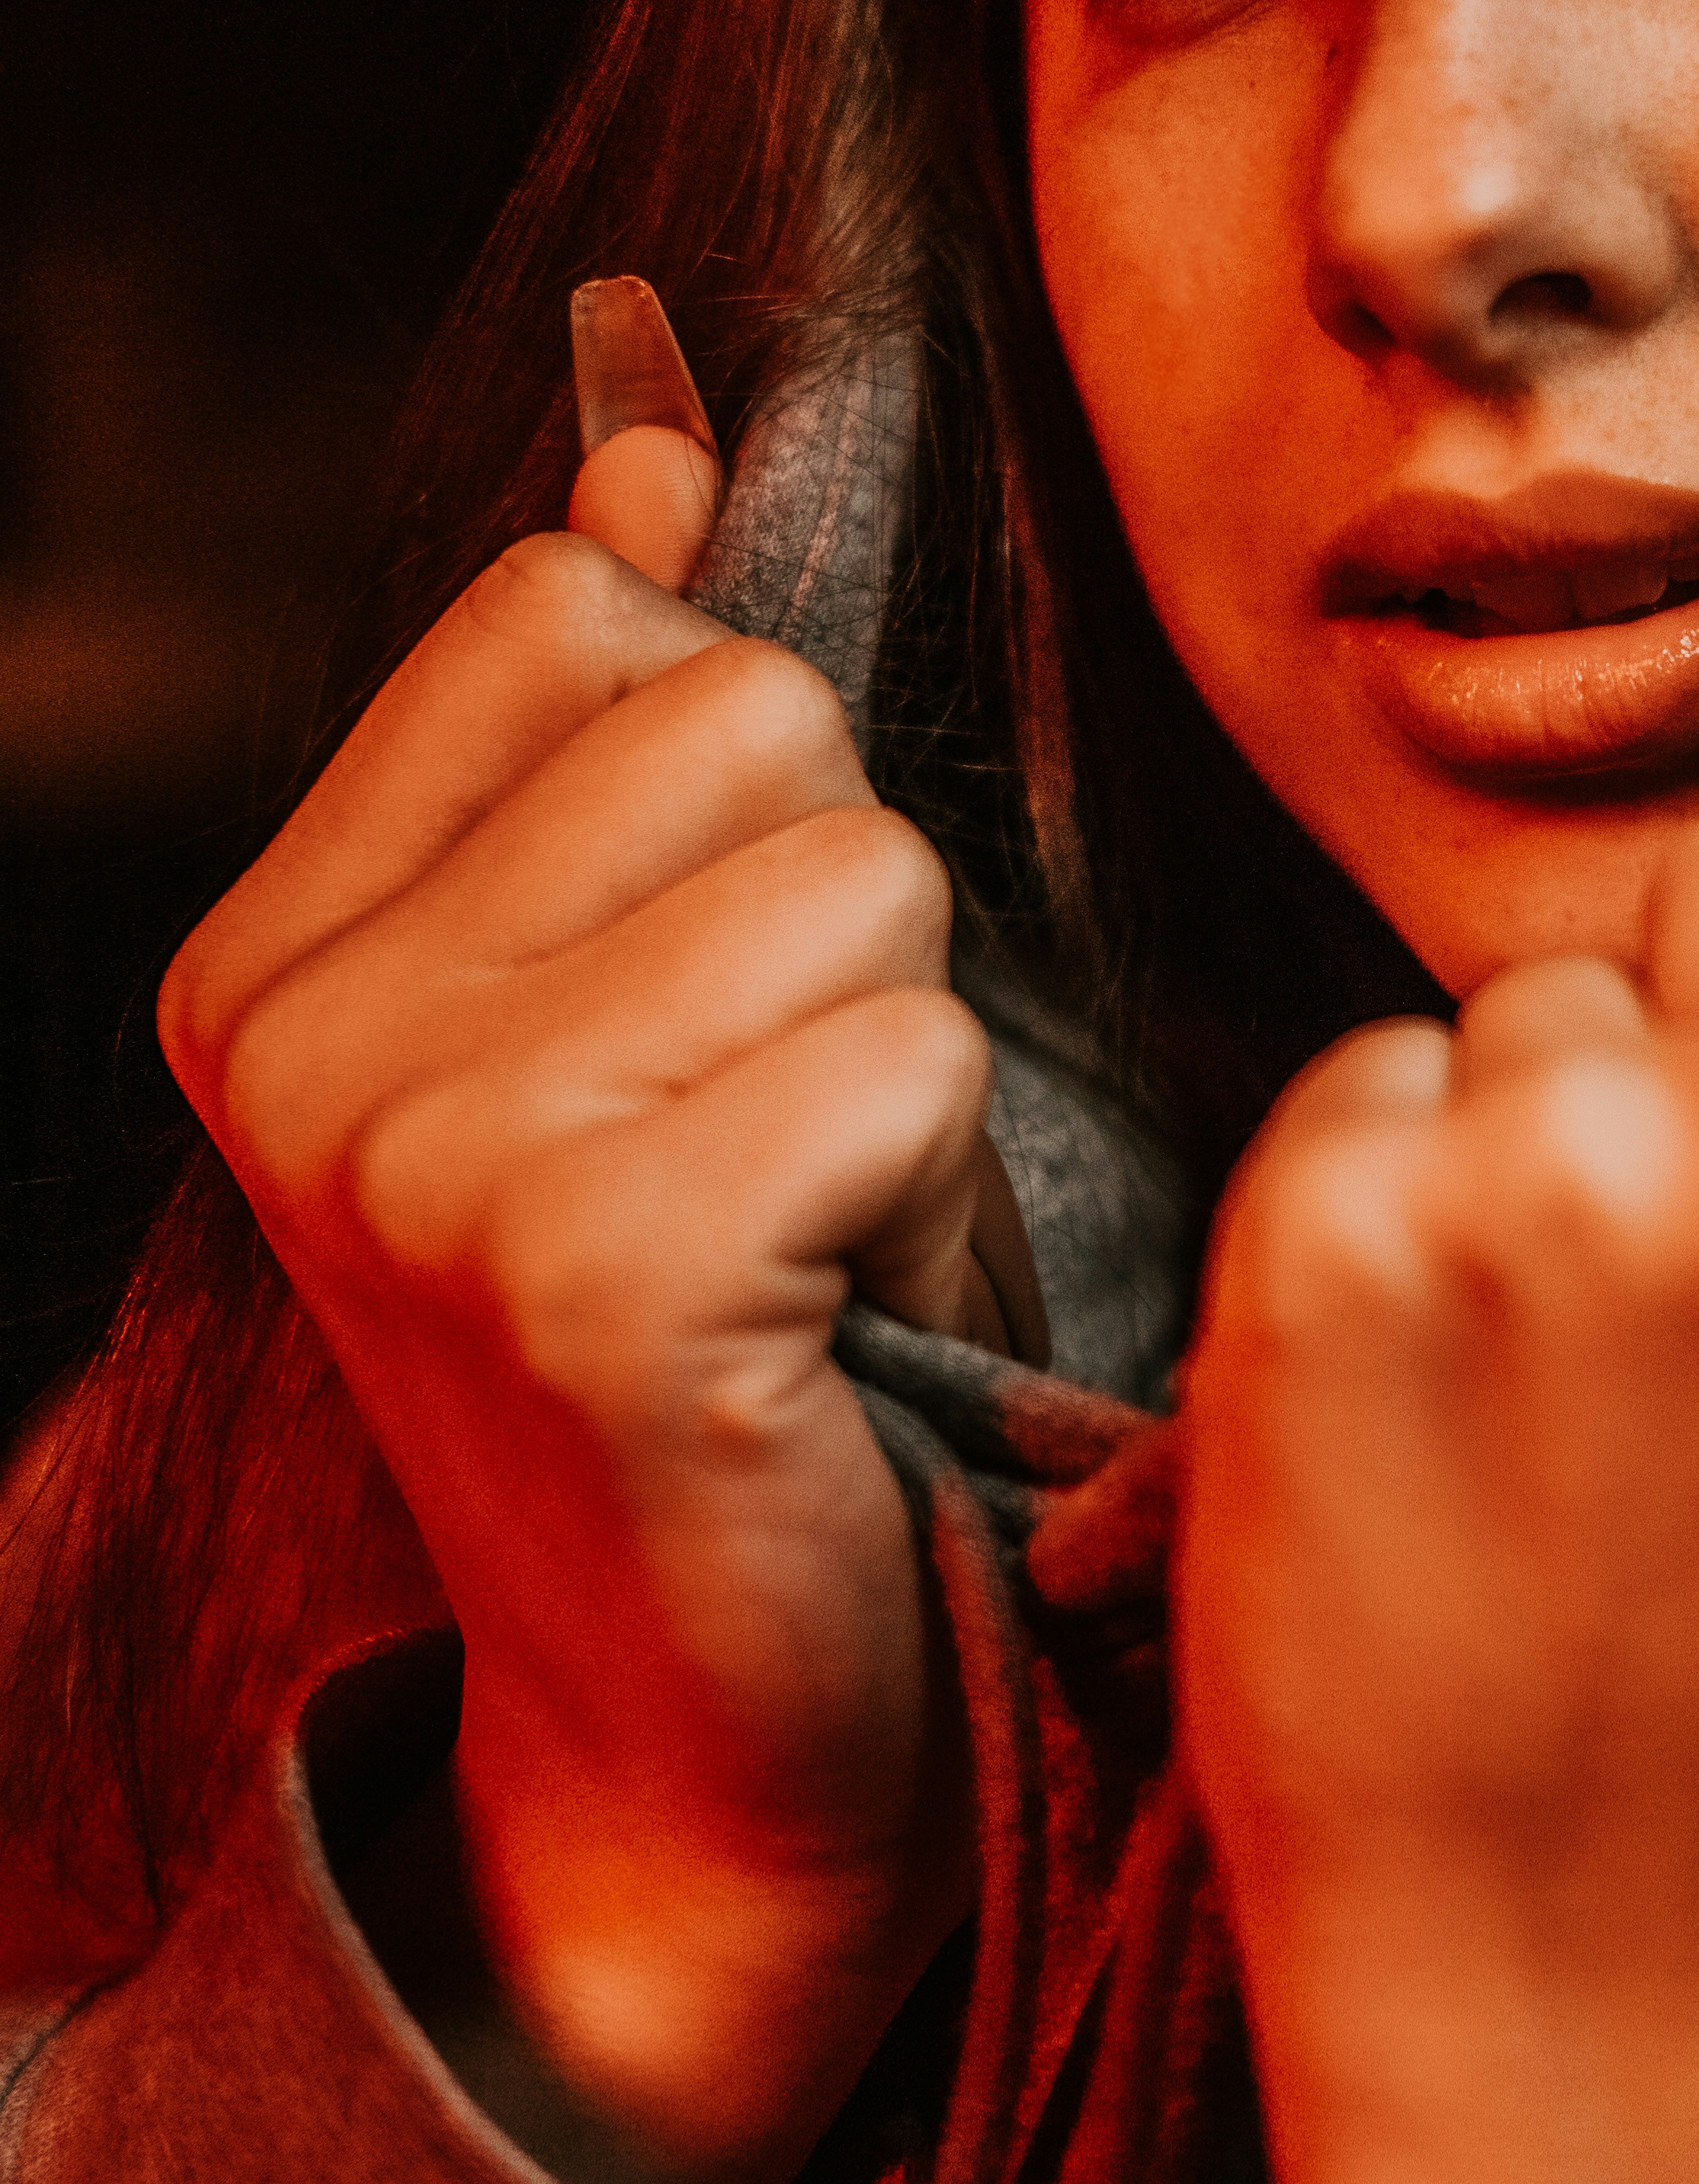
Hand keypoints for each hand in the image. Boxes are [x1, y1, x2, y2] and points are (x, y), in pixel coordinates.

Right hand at [161, 288, 1037, 2183]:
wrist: (700, 1750)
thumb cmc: (720, 1359)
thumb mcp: (632, 1012)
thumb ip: (611, 728)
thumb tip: (649, 433)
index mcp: (272, 955)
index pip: (583, 622)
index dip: (725, 799)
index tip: (680, 1027)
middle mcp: (297, 1037)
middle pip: (750, 720)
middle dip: (843, 930)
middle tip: (777, 1162)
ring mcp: (416, 1151)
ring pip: (862, 879)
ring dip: (909, 1068)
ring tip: (816, 1251)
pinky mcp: (584, 1267)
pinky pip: (911, 1051)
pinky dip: (941, 1196)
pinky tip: (846, 1332)